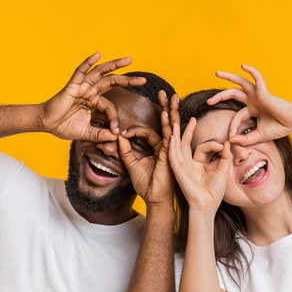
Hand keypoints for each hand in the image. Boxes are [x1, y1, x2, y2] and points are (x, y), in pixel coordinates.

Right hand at [38, 53, 145, 141]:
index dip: (115, 118)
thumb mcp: (86, 133)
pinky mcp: (72, 86)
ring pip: (101, 73)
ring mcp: (82, 86)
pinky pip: (81, 71)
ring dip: (115, 65)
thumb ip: (100, 134)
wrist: (46, 124)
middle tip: (142, 80)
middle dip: (128, 80)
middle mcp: (89, 91)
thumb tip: (115, 138)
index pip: (110, 106)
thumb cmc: (63, 126)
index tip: (116, 132)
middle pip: (112, 82)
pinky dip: (89, 62)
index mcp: (93, 101)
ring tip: (129, 60)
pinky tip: (98, 54)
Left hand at [118, 91, 178, 208]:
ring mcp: (171, 151)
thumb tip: (119, 137)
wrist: (155, 199)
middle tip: (163, 92)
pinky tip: (170, 116)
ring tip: (172, 97)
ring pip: (171, 127)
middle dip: (165, 107)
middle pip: (166, 124)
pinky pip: (171, 139)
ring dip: (171, 111)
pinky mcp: (171, 156)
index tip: (122, 134)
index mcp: (158, 149)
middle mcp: (166, 147)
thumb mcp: (132, 165)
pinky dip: (171, 127)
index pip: (148, 132)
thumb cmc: (147, 185)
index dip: (134, 131)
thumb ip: (125, 151)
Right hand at [168, 118, 232, 212]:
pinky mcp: (178, 171)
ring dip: (177, 135)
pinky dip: (172, 146)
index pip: (202, 148)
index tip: (223, 146)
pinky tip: (172, 137)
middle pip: (186, 145)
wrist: (207, 205)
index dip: (213, 145)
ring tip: (175, 123)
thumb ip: (225, 156)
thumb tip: (228, 142)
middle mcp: (188, 165)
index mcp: (198, 166)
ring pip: (178, 148)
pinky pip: (173, 156)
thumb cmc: (214, 192)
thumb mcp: (222, 170)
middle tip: (192, 119)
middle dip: (188, 131)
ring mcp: (182, 168)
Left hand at [207, 65, 291, 145]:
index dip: (232, 126)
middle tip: (208, 101)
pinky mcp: (264, 92)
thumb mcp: (258, 136)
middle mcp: (253, 100)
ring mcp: (258, 95)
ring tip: (217, 73)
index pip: (237, 116)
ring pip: (240, 83)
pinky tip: (243, 65)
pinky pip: (257, 78)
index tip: (230, 137)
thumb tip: (230, 140)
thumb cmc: (279, 128)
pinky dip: (251, 71)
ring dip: (229, 77)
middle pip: (233, 94)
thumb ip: (244, 139)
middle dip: (220, 97)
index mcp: (252, 110)